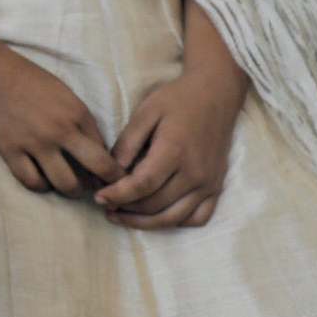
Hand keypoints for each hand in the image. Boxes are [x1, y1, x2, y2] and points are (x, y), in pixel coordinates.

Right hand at [0, 44, 118, 197]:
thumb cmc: (24, 76)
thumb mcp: (61, 92)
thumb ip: (78, 119)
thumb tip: (91, 147)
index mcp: (77, 111)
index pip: (105, 148)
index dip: (112, 166)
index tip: (111, 175)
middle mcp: (61, 129)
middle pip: (98, 167)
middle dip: (107, 183)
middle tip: (102, 190)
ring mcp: (35, 142)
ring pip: (66, 183)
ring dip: (72, 191)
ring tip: (70, 188)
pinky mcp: (10, 149)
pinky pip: (32, 181)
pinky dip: (40, 186)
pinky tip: (42, 181)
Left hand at [94, 72, 238, 228]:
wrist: (216, 94)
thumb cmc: (177, 100)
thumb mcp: (145, 113)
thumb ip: (127, 144)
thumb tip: (111, 172)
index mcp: (175, 151)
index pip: (142, 185)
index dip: (118, 195)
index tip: (98, 198)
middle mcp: (196, 173)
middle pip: (156, 204)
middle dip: (126, 209)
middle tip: (104, 205)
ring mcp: (210, 183)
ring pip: (174, 218)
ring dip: (145, 223)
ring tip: (121, 216)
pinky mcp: (217, 187)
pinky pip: (198, 218)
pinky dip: (175, 222)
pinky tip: (154, 216)